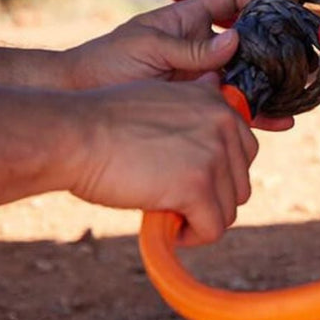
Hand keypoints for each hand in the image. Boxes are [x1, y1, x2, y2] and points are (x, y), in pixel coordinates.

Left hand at [63, 0, 293, 130]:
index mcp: (187, 21)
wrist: (81, 98)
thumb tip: (232, 40)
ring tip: (295, 94)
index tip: (277, 8)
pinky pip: (233, 106)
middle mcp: (200, 48)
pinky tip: (276, 121)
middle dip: (271, 47)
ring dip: (269, 85)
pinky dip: (255, 113)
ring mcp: (201, 76)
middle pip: (246, 41)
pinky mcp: (198, 104)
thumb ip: (190, 48)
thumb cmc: (103, 63)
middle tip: (296, 56)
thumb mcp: (147, 47)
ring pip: (245, 77)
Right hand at [69, 75, 257, 245]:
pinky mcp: (197, 187)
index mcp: (216, 102)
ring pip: (228, 209)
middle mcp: (222, 124)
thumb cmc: (105, 119)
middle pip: (240, 183)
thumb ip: (193, 101)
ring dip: (199, 217)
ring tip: (166, 210)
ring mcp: (213, 155)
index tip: (189, 181)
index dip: (218, 174)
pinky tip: (166, 226)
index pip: (244, 151)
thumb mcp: (161, 95)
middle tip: (175, 199)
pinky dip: (192, 236)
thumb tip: (216, 83)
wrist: (75, 135)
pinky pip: (213, 228)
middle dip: (211, 198)